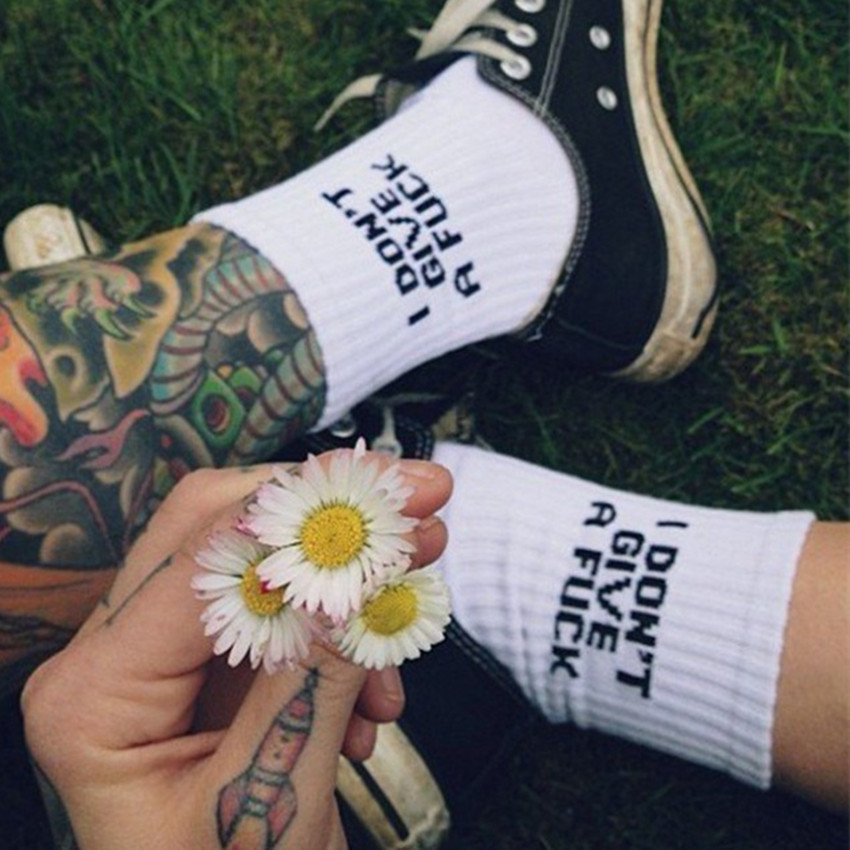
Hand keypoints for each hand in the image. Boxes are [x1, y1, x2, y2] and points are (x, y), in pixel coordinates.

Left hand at [22, 454, 451, 849]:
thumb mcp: (272, 800)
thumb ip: (318, 677)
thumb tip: (365, 570)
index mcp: (95, 696)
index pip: (206, 560)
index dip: (312, 516)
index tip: (404, 494)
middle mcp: (109, 660)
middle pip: (215, 528)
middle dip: (323, 516)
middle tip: (417, 505)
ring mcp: (153, 661)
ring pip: (252, 564)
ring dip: (339, 582)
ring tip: (403, 609)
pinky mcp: (200, 670)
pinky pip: (273, 613)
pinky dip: (335, 634)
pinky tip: (372, 693)